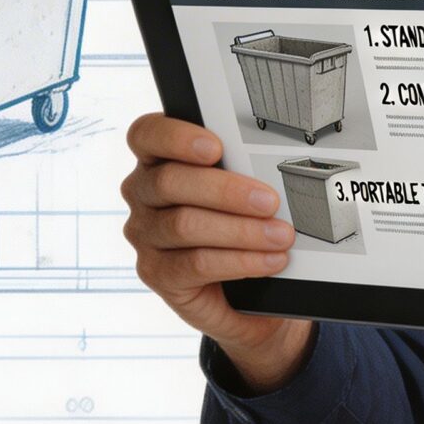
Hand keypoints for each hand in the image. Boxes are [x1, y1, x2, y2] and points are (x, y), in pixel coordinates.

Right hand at [120, 113, 312, 390]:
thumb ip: (243, 170)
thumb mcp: (240, 191)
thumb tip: (274, 163)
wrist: (242, 288)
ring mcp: (145, 235)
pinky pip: (196, 264)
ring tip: (280, 236)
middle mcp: (143, 195)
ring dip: (241, 230)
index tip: (216, 147)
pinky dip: (239, 261)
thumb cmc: (239, 224)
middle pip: (169, 181)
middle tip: (270, 201)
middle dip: (226, 191)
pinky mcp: (156, 273)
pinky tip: (268, 261)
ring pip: (185, 225)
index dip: (175, 137)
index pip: (147, 135)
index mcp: (158, 161)